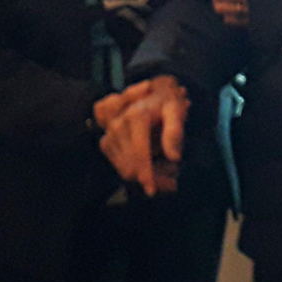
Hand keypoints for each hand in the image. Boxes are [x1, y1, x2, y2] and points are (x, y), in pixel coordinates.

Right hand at [99, 74, 188, 195]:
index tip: (153, 190)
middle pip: (131, 166)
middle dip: (150, 178)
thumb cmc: (166, 102)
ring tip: (168, 174)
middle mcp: (119, 125)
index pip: (139, 154)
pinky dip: (136, 171)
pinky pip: (119, 166)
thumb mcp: (176, 110)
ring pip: (125, 169)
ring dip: (144, 176)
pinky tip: (153, 170)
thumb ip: (175, 132)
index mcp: (136, 116)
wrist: (150, 92)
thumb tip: (174, 157)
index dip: (146, 174)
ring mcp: (110, 134)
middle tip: (172, 182)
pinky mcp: (106, 143)